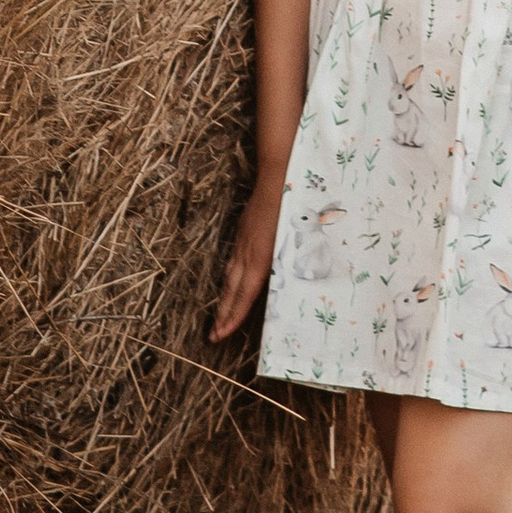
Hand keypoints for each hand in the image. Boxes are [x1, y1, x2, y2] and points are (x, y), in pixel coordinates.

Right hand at [208, 178, 286, 341]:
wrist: (277, 177)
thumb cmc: (293, 207)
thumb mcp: (298, 239)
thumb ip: (293, 263)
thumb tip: (294, 284)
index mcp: (260, 258)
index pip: (244, 295)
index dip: (233, 316)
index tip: (222, 334)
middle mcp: (246, 253)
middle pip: (231, 290)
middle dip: (223, 314)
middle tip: (213, 335)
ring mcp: (243, 242)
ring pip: (229, 276)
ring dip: (224, 298)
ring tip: (219, 317)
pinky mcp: (243, 232)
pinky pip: (232, 261)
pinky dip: (229, 278)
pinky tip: (229, 283)